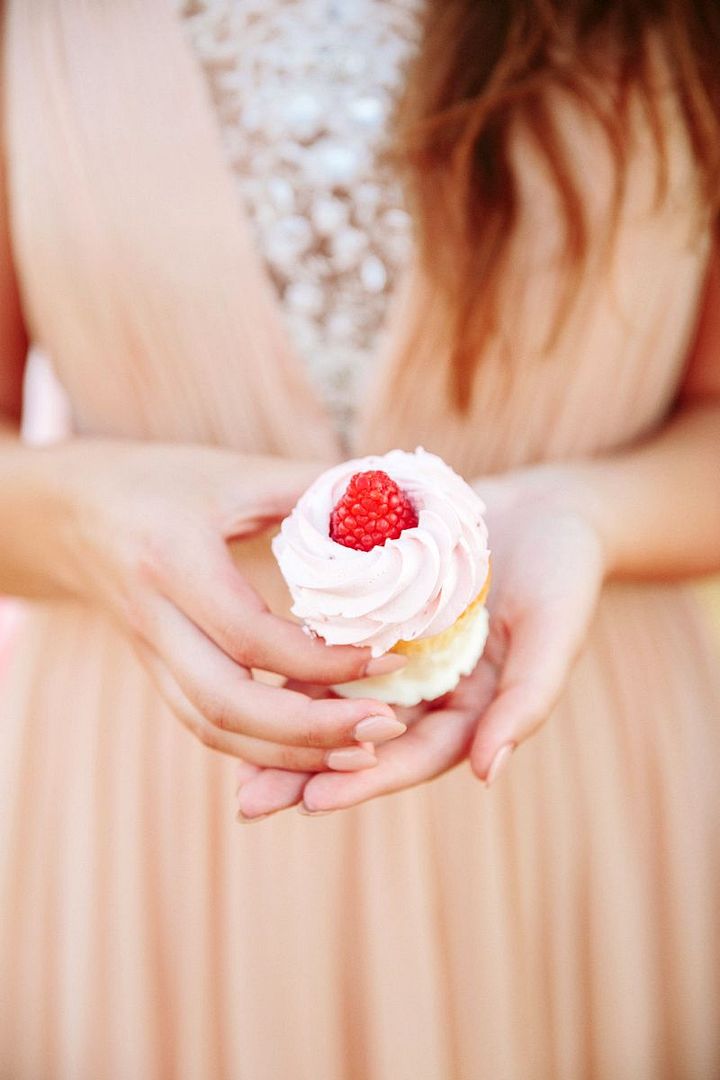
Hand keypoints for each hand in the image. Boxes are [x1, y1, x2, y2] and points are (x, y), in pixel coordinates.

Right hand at [53, 440, 406, 767]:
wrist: (70, 511)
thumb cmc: (159, 481)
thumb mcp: (235, 471)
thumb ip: (314, 487)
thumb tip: (401, 497)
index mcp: (172, 557)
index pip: (248, 632)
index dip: (320, 658)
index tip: (386, 656)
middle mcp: (153, 616)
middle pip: (224, 703)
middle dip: (309, 730)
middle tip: (383, 725)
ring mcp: (149, 653)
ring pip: (212, 728)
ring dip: (289, 753)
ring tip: (361, 750)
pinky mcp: (156, 673)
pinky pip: (204, 725)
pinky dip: (260, 747)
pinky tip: (314, 746)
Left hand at [234, 466, 607, 817]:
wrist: (546, 507)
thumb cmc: (562, 569)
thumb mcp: (555, 630)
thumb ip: (527, 700)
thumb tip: (489, 773)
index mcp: (474, 710)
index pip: (417, 754)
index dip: (368, 779)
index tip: (314, 802)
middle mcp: (431, 693)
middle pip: (366, 741)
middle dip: (311, 772)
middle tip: (253, 801)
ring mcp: (401, 658)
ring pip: (338, 702)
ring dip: (288, 729)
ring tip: (235, 766)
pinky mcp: (375, 618)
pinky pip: (330, 648)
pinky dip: (294, 669)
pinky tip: (247, 682)